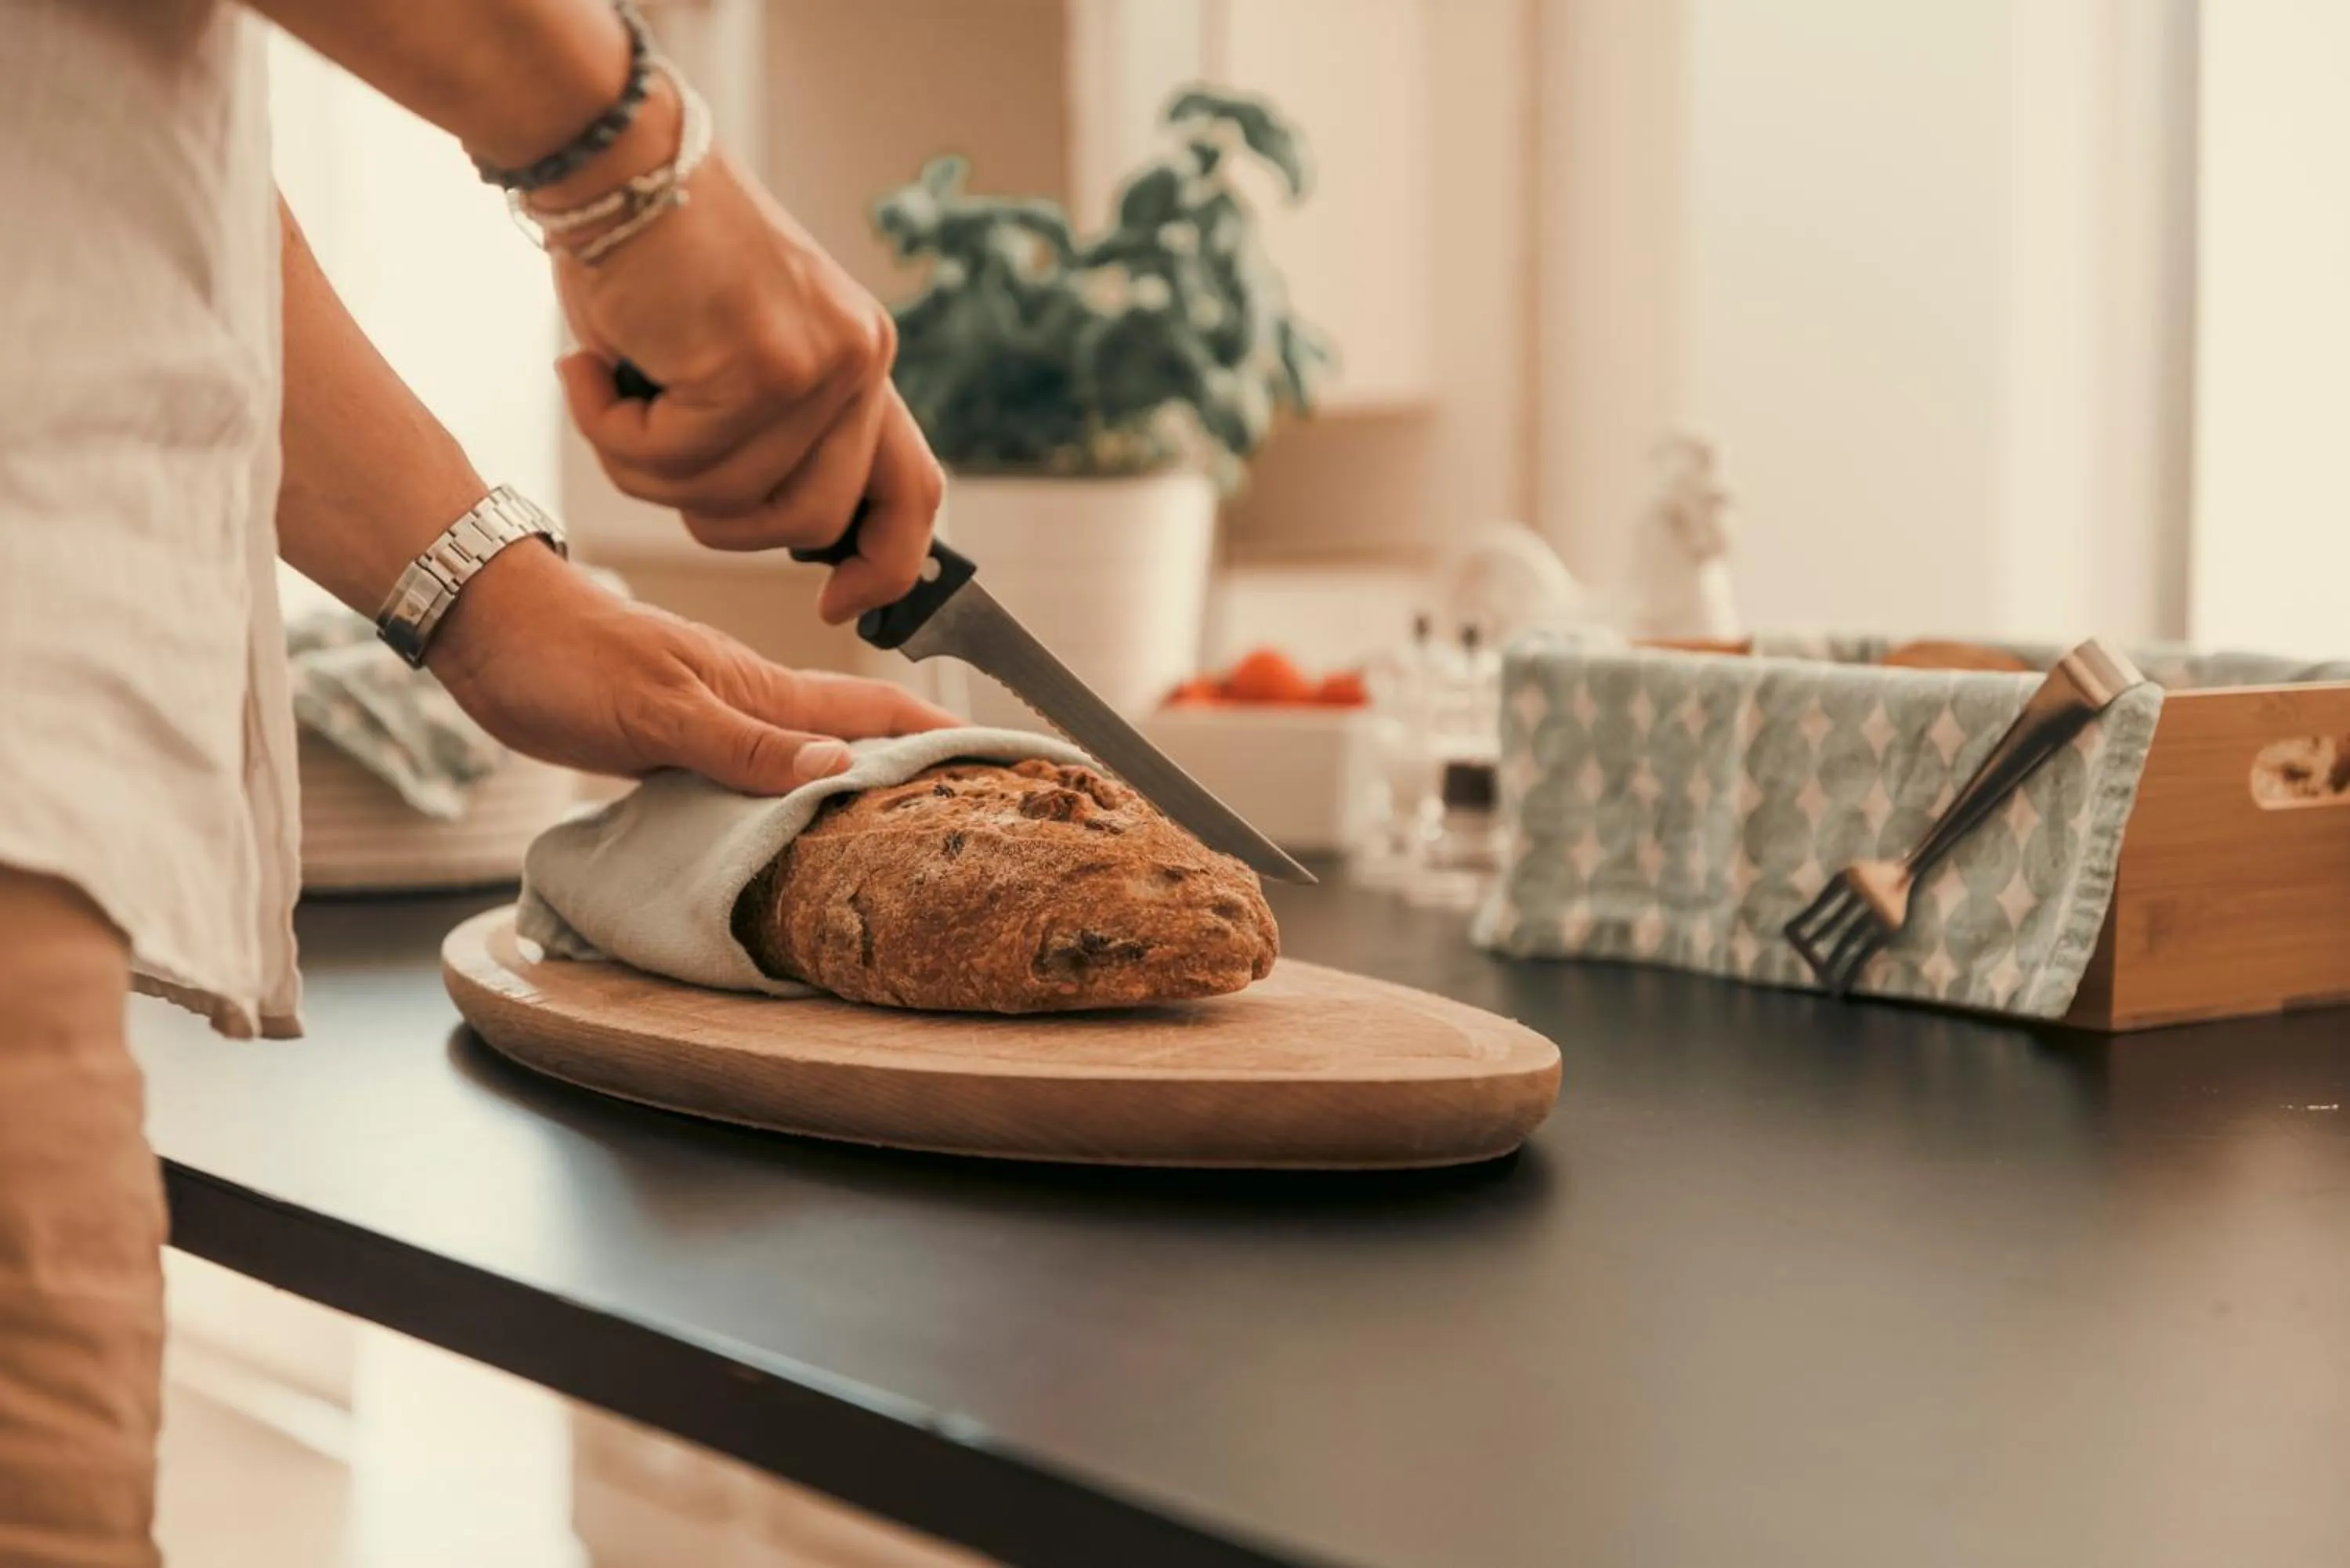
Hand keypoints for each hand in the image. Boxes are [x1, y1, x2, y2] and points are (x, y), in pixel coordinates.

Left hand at [425, 544, 958, 794]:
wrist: (490, 631)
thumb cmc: (566, 658)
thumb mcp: (657, 709)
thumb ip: (743, 744)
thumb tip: (837, 764)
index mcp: (764, 688)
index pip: (881, 706)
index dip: (949, 731)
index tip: (1012, 758)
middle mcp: (755, 705)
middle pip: (861, 736)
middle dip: (924, 768)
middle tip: (980, 816)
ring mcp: (721, 724)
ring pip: (812, 761)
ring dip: (860, 790)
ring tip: (904, 840)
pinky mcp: (682, 746)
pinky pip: (758, 780)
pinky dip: (792, 804)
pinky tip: (795, 837)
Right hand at [547, 101, 941, 623]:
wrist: (609, 159)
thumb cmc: (650, 255)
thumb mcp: (737, 351)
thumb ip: (773, 430)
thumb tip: (777, 525)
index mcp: (863, 361)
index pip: (914, 491)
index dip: (886, 567)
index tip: (838, 607)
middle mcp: (859, 363)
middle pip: (808, 521)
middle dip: (716, 521)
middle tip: (650, 453)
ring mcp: (816, 366)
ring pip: (730, 500)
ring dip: (645, 468)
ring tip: (609, 391)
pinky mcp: (759, 367)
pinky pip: (674, 462)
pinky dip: (610, 431)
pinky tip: (590, 367)